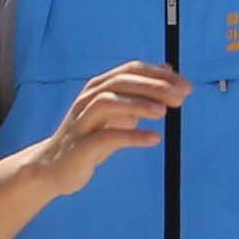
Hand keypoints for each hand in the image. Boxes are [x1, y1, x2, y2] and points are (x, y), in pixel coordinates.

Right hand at [34, 60, 186, 198]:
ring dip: (138, 104)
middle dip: (153, 86)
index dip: (158, 74)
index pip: (130, 70)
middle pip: (121, 82)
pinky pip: (106, 137)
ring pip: (108, 103)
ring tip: (164, 112)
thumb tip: (168, 69)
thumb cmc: (90, 138)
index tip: (185, 84)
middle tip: (181, 96)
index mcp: (98, 88)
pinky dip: (132, 136)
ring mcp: (82, 122)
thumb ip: (139, 92)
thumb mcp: (117, 112)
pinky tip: (154, 138)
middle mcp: (88, 99)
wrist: (53, 168)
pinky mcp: (81, 146)